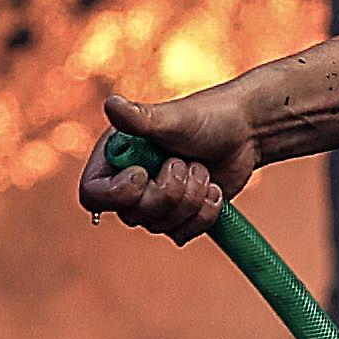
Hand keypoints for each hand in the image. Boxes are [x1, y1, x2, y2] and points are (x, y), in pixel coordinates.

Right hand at [80, 84, 254, 241]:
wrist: (246, 133)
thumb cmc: (207, 117)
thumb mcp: (173, 118)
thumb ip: (139, 118)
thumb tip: (111, 104)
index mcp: (117, 157)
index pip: (92, 194)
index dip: (116, 194)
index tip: (143, 174)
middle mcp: (130, 183)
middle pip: (132, 215)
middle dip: (168, 192)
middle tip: (186, 163)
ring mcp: (155, 202)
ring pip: (160, 226)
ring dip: (191, 199)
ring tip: (202, 170)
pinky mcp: (180, 217)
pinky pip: (183, 234)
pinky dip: (204, 214)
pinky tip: (214, 189)